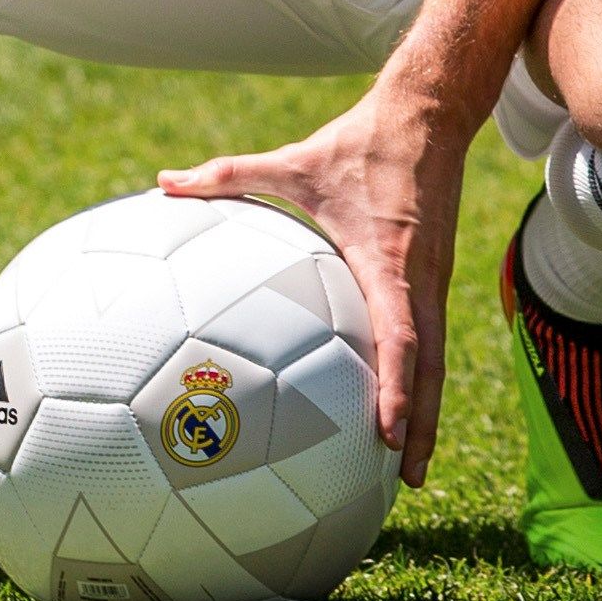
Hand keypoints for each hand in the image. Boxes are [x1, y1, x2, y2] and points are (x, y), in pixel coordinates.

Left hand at [160, 80, 472, 484]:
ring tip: (410, 468)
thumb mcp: (293, 161)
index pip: (401, 338)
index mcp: (389, 262)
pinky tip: (405, 412)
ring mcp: (434, 283)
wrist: (427, 118)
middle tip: (405, 482)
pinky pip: (433, 342)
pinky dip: (424, 383)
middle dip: (422, 428)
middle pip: (430, 370)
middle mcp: (420, 281)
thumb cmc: (357, 144)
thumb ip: (227, 174)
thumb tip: (163, 180)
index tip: (387, 434)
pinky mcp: (435, 280)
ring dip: (427, 414)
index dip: (396, 389)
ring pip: (437, 362)